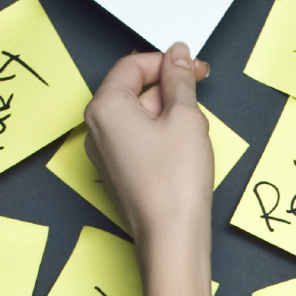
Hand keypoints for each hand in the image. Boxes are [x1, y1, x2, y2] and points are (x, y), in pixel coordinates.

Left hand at [84, 44, 212, 250]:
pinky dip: (161, 136)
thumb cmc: (174, 184)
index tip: (191, 65)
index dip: (167, 61)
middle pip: (133, 90)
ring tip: (194, 130)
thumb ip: (180, 80)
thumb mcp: (186, 117)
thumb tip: (177, 56)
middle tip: (198, 91)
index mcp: (105, 107)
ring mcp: (104, 153)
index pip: (133, 65)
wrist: (172, 238)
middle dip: (168, 88)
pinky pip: (138, 140)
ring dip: (167, 114)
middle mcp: (97, 128)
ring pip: (138, 116)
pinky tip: (183, 149)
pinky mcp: (117, 173)